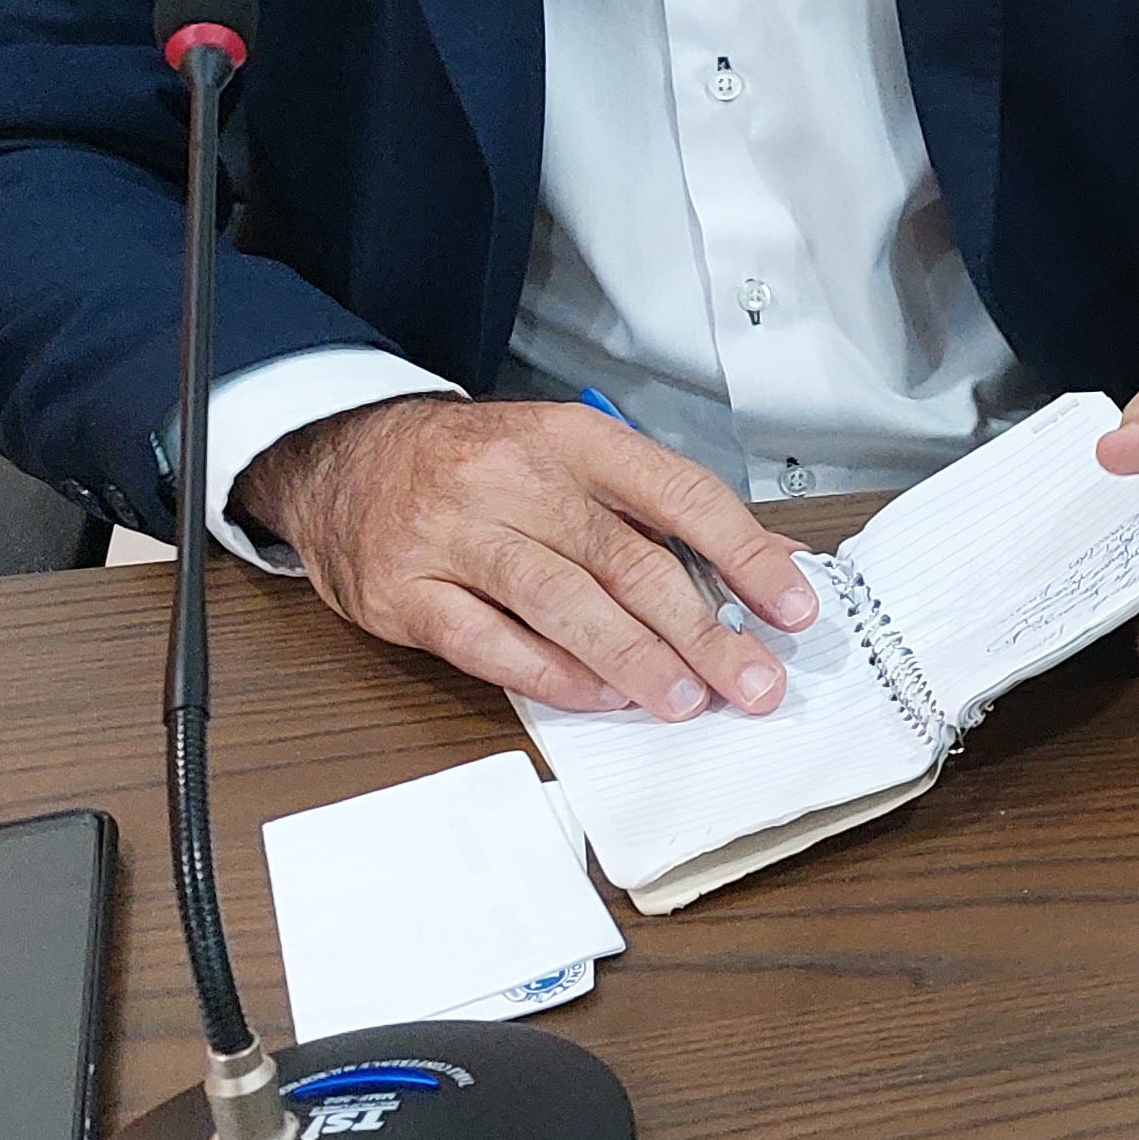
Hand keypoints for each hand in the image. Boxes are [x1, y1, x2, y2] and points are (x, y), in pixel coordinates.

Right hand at [233, 398, 817, 719]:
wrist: (344, 457)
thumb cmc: (481, 465)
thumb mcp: (573, 458)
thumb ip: (665, 510)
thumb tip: (773, 562)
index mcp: (573, 439)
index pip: (678, 494)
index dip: (744, 553)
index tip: (793, 606)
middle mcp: (514, 480)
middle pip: (626, 559)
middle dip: (701, 629)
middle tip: (753, 680)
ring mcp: (453, 535)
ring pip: (560, 601)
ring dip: (633, 658)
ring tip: (687, 700)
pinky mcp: (405, 591)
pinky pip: (487, 642)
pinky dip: (550, 673)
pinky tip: (599, 696)